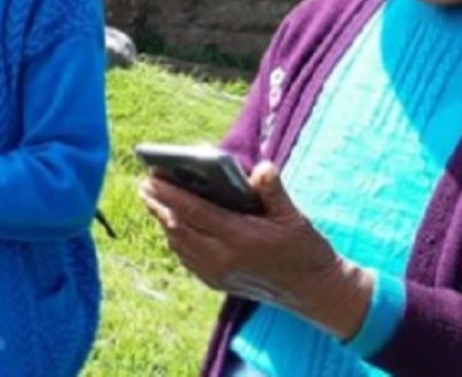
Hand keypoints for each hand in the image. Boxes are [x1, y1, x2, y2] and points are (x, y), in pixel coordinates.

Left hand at [140, 161, 372, 339]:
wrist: (316, 294)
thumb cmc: (306, 251)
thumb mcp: (294, 217)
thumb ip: (273, 191)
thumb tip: (260, 168)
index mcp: (240, 238)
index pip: (194, 211)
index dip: (170, 193)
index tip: (151, 176)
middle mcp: (223, 258)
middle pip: (178, 227)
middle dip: (158, 204)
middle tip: (145, 185)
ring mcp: (217, 274)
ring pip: (178, 243)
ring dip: (163, 221)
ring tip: (152, 200)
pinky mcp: (216, 284)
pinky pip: (186, 257)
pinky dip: (175, 239)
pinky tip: (171, 224)